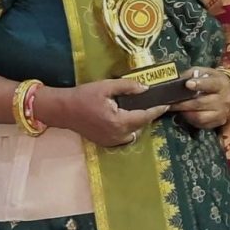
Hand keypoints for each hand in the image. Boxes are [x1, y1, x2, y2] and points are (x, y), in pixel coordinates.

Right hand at [34, 80, 168, 147]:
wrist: (63, 110)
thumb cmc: (84, 96)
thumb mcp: (106, 86)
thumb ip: (128, 87)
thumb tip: (145, 88)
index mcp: (118, 121)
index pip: (144, 117)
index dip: (157, 110)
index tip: (167, 104)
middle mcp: (117, 135)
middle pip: (141, 125)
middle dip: (147, 114)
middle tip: (152, 102)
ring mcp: (111, 141)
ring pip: (133, 133)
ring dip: (137, 122)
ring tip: (137, 108)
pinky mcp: (105, 143)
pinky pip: (124, 137)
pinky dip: (128, 128)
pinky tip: (124, 117)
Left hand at [170, 67, 229, 128]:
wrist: (227, 93)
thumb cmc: (211, 80)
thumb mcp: (204, 72)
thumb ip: (191, 74)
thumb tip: (177, 81)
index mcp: (221, 83)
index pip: (211, 84)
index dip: (199, 84)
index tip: (188, 84)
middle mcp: (223, 99)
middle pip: (200, 103)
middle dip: (182, 102)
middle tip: (168, 101)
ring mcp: (221, 113)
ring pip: (199, 116)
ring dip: (184, 112)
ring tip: (174, 108)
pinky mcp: (217, 122)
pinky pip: (200, 124)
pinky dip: (189, 119)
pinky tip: (184, 113)